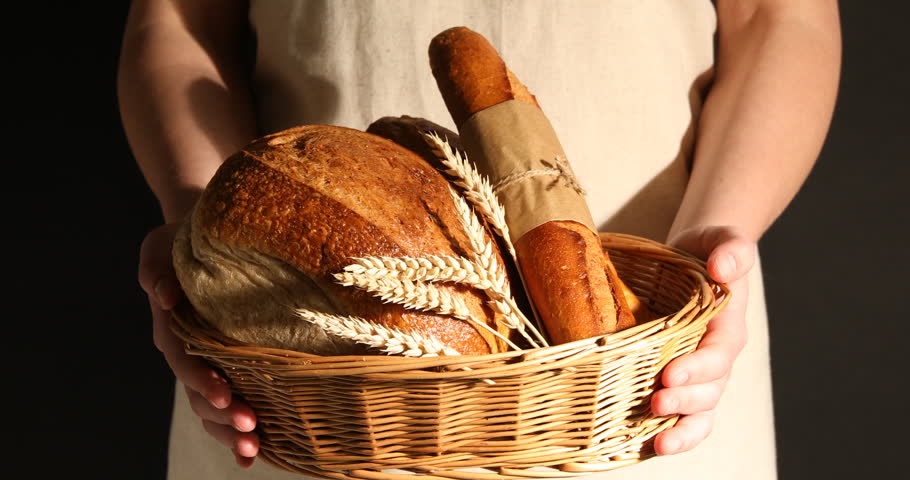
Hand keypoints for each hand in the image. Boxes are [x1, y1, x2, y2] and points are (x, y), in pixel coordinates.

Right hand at [138, 223, 259, 467]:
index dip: (203, 380)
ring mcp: (206, 362)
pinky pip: (229, 401)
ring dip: (230, 431)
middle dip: (223, 415)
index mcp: (173, 327)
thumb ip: (155, 269)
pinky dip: (237, 429)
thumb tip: (163, 293)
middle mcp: (188, 351)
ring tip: (254, 449)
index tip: (225, 395)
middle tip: (250, 428)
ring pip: (212, 406)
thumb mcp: (160, 246)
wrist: (201, 236)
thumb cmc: (180, 239)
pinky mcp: (228, 364)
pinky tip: (258, 452)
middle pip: (200, 393)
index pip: (185, 360)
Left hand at [651, 226, 755, 454]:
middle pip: (709, 391)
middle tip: (656, 404)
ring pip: (698, 413)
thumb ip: (731, 249)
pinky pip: (679, 414)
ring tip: (658, 445)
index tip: (670, 374)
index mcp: (727, 328)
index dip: (697, 368)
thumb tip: (723, 267)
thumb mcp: (723, 240)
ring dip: (680, 430)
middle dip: (684, 402)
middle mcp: (715, 359)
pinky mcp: (676, 380)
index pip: (718, 354)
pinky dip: (665, 432)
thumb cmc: (708, 251)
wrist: (695, 261)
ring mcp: (697, 374)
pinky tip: (641, 447)